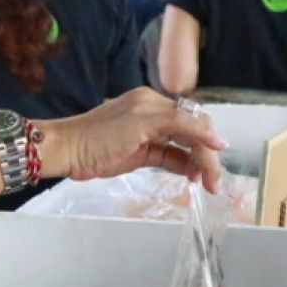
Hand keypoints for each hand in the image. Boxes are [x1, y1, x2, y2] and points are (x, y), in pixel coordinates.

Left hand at [38, 88, 226, 193]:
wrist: (67, 152)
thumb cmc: (98, 135)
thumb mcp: (141, 123)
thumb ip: (179, 124)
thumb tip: (215, 136)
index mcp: (153, 102)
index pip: (193, 119)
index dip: (208, 139)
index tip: (219, 159)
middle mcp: (154, 114)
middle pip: (191, 133)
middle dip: (206, 155)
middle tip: (214, 183)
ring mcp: (148, 134)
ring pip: (183, 146)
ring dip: (197, 163)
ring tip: (206, 184)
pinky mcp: (142, 151)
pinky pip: (170, 156)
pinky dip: (183, 165)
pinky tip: (191, 177)